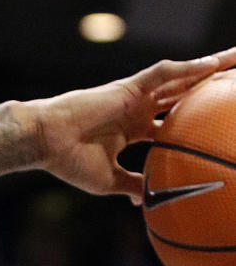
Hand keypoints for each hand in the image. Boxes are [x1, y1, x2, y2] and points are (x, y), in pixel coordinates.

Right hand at [22, 46, 235, 201]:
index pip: (176, 120)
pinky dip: (186, 68)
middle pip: (185, 93)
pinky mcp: (128, 86)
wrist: (46, 144)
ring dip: (211, 67)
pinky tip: (210, 65)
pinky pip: (163, 73)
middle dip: (212, 85)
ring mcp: (135, 96)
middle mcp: (139, 109)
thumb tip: (146, 200)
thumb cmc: (69, 162)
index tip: (221, 122)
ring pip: (181, 77)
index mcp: (134, 128)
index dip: (199, 119)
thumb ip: (133, 184)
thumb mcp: (108, 180)